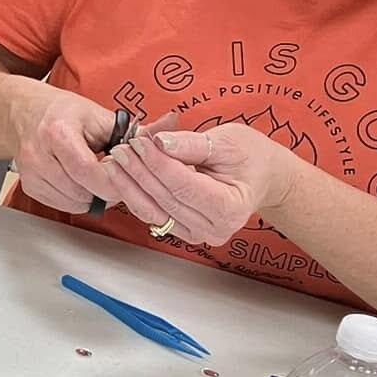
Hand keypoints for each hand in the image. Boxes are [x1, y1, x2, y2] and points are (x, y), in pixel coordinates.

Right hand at [7, 83, 176, 213]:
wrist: (26, 111)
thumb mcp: (101, 115)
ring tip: (101, 179)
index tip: (126, 173)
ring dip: (93, 196)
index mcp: (59, 133)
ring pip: (73, 202)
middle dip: (106, 190)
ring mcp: (32, 172)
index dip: (114, 179)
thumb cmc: (65, 112)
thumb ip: (137, 129)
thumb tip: (172, 126)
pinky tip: (84, 184)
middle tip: (119, 179)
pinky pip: (61, 204)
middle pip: (82, 191)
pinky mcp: (29, 185)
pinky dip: (78, 199)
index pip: (89, 172)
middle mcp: (40, 154)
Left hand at [101, 124, 298, 245]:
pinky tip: (124, 175)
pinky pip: (153, 214)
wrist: (260, 176)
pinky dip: (136, 193)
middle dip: (139, 171)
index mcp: (229, 207)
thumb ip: (192, 144)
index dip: (157, 163)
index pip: (183, 184)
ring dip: (130, 184)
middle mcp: (214, 228)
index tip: (138, 142)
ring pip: (154, 210)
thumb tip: (159, 142)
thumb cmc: (250, 157)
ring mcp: (197, 234)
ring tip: (116, 160)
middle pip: (165, 199)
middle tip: (120, 148)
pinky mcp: (183, 231)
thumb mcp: (228, 141)